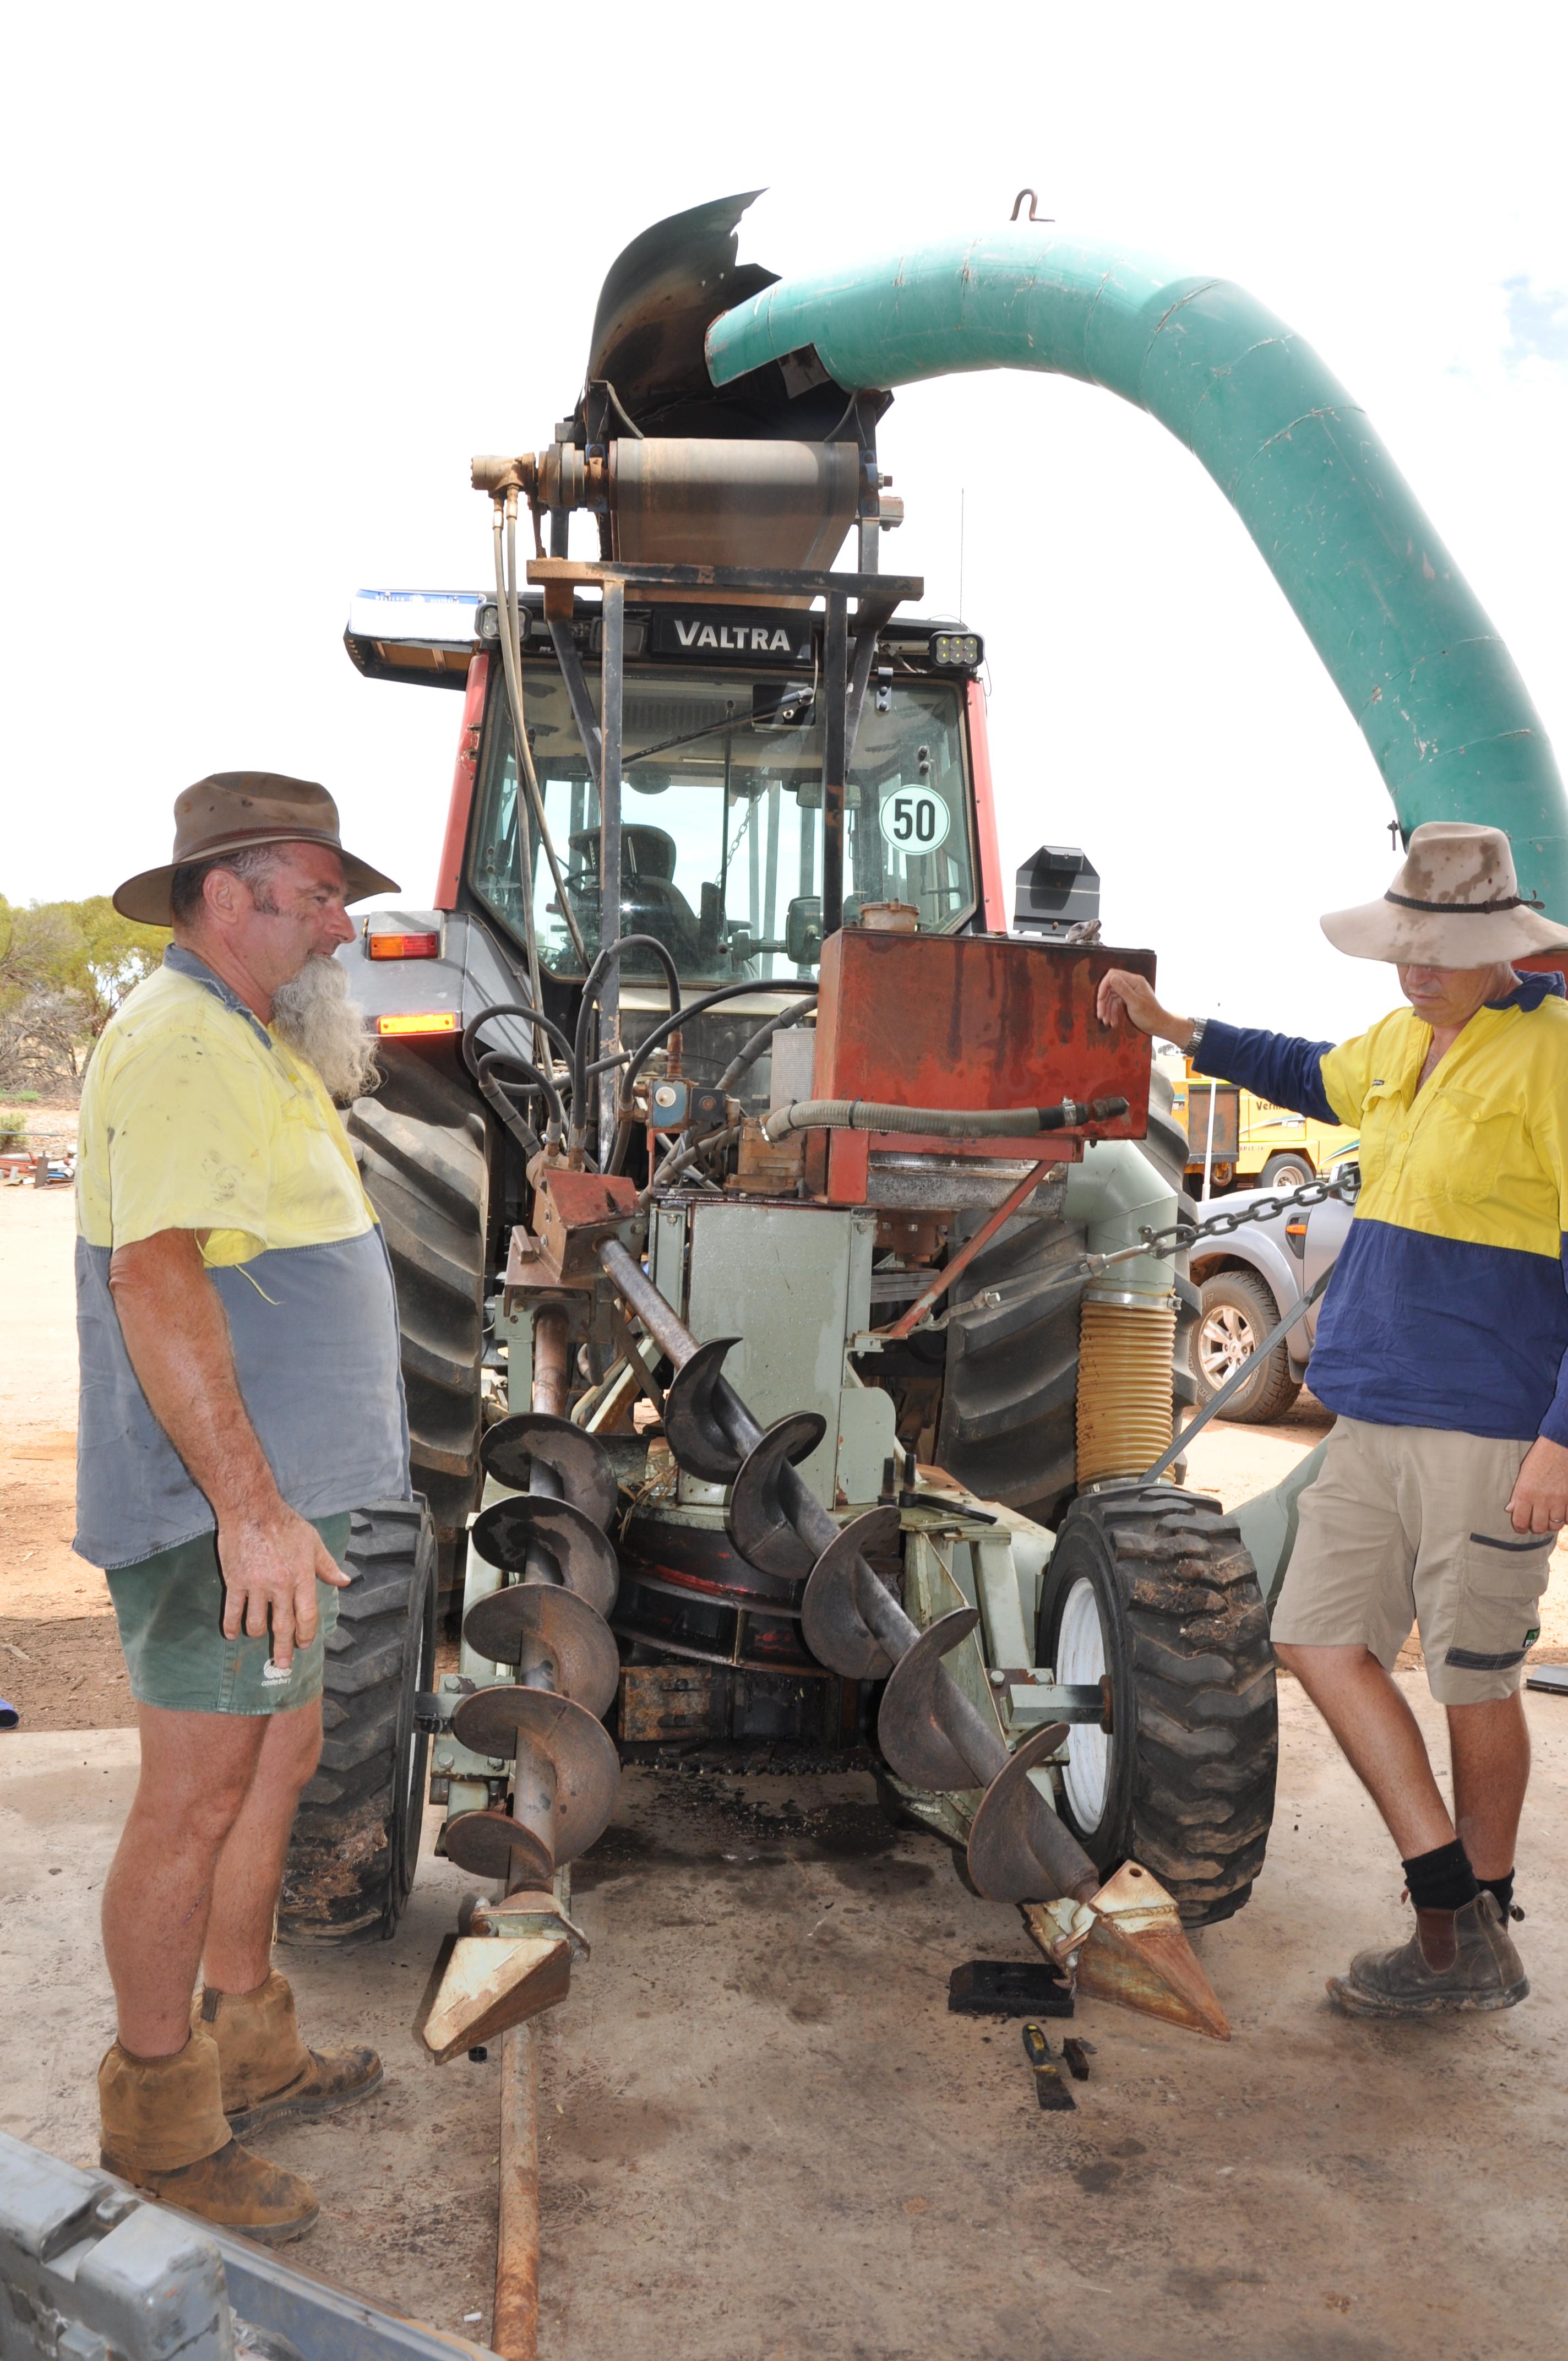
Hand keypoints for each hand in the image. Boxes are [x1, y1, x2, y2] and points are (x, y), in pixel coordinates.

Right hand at [217, 1505, 350, 1670]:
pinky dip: (231, 1626)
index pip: (307, 1615)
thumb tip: (345, 1581)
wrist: (251, 1509)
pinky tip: (232, 1635)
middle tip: (282, 1665)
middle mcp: (280, 1586)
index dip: (306, 1634)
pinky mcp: (235, 1582)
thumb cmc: (285, 1524)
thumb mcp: (313, 1542)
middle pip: (282, 1626)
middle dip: (283, 1649)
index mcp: (301, 1577)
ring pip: (255, 1623)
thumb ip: (327, 1566)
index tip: (304, 1644)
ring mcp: (256, 1586)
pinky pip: (232, 1612)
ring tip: (257, 1636)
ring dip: (257, 1633)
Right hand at [1096, 969, 1193, 1045]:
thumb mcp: (1135, 1003)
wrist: (1160, 1025)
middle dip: (1104, 1002)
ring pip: (1111, 997)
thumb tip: (1111, 977)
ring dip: (1107, 1009)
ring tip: (1106, 1023)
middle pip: (1110, 987)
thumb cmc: (1150, 1015)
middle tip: (1100, 1016)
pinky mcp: (1128, 999)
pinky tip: (1112, 1022)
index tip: (1100, 999)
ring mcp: (1130, 991)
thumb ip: (1123, 989)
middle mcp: (1132, 983)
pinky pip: (1116, 1003)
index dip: (1104, 986)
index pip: (1113, 975)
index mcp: (1135, 981)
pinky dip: (1112, 1012)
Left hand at [1506, 1436, 1567, 1534]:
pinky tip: (1562, 1514)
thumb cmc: (1540, 1458)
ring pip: (1555, 1525)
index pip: (1520, 1521)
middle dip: (1536, 1528)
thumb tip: (1510, 1510)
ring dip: (1551, 1524)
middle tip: (1536, 1523)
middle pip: (1539, 1527)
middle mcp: (1541, 1500)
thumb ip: (1517, 1494)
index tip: (1522, 1528)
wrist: (1560, 1446)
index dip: (1520, 1528)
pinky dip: (1566, 1519)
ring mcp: (1558, 1500)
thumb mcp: (1523, 1474)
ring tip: (1549, 1518)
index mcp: (1525, 1494)